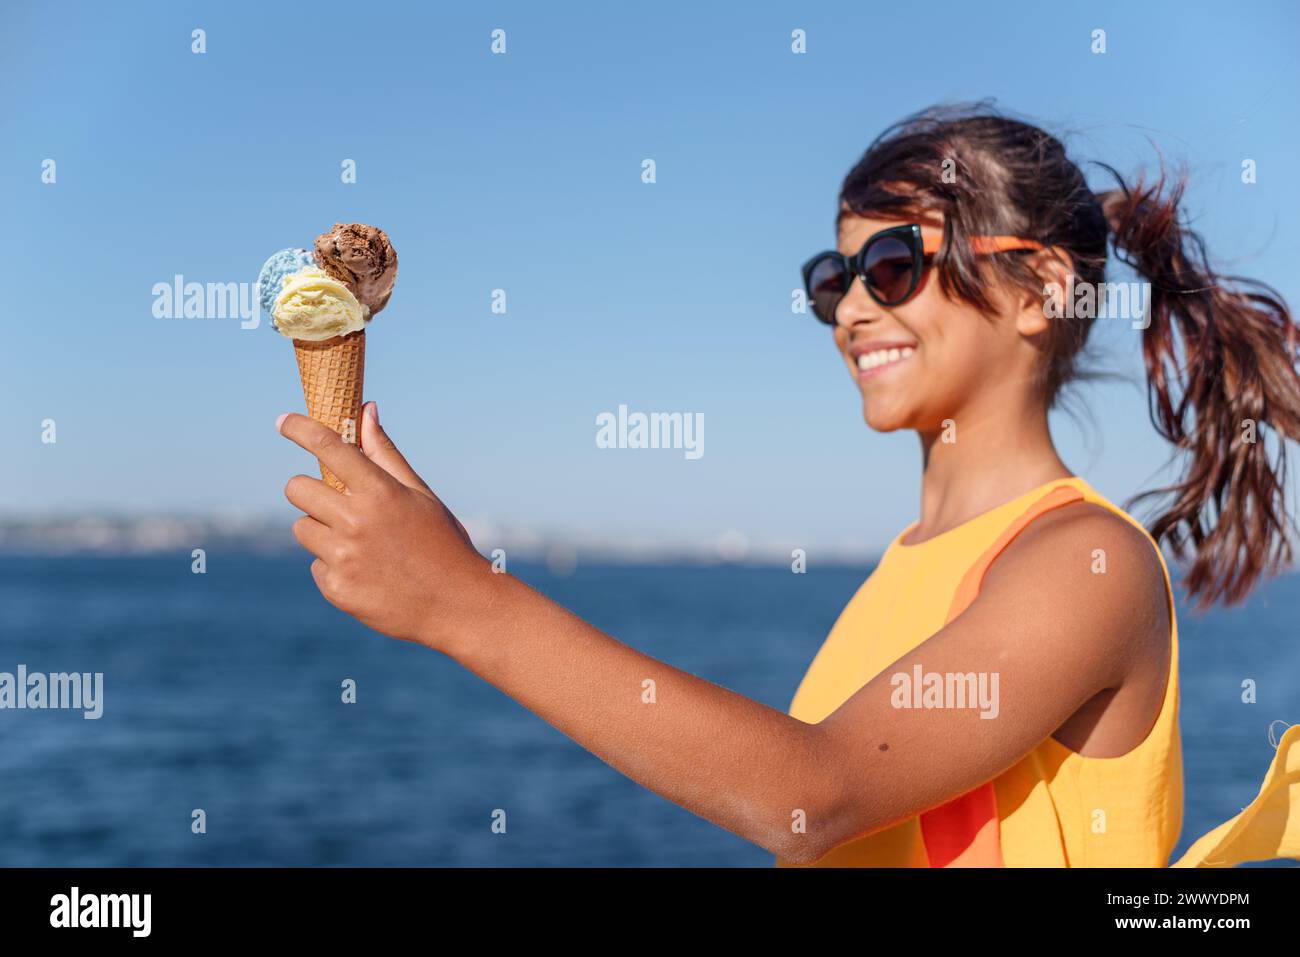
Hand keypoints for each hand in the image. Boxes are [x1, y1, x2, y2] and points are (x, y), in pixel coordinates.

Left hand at [277, 402, 493, 651]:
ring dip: (322, 531)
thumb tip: (366, 410)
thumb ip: (386, 454)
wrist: (457, 605)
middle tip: (334, 502)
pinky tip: (368, 573)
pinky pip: (316, 565)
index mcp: (381, 492)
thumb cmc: (442, 543)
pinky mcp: (336, 589)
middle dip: (310, 491)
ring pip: (302, 529)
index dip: (300, 429)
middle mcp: (357, 522)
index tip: (283, 422)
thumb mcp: (420, 495)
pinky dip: (335, 566)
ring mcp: (344, 558)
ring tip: (360, 545)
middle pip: (297, 489)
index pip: (328, 448)